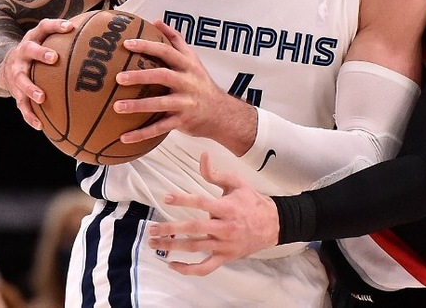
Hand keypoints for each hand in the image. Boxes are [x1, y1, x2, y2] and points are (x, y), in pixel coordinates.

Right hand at [0, 17, 71, 128]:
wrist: (8, 64)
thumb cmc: (39, 52)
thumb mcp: (48, 40)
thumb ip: (69, 39)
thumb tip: (102, 38)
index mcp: (34, 38)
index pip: (44, 27)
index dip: (56, 26)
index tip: (70, 27)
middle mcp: (23, 53)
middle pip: (29, 49)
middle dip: (40, 53)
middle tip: (53, 58)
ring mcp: (16, 71)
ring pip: (21, 79)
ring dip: (30, 88)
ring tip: (42, 97)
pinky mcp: (14, 90)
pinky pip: (20, 103)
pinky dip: (29, 115)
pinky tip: (40, 125)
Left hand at [113, 21, 256, 153]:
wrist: (221, 113)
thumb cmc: (201, 83)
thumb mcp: (193, 59)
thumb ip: (175, 40)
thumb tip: (157, 21)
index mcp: (187, 66)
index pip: (166, 51)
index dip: (146, 46)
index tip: (126, 44)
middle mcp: (187, 82)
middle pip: (162, 76)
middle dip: (140, 76)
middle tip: (119, 78)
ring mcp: (185, 103)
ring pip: (160, 104)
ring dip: (138, 106)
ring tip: (117, 107)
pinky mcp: (182, 121)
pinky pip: (160, 128)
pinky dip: (142, 133)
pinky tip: (124, 137)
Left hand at [147, 152, 279, 275]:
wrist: (273, 225)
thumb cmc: (252, 202)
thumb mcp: (237, 183)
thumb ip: (216, 173)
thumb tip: (202, 156)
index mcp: (227, 207)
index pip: (201, 202)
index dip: (183, 199)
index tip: (166, 197)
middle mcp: (225, 227)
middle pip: (194, 228)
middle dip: (171, 228)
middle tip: (152, 228)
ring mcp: (225, 245)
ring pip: (195, 248)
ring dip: (172, 247)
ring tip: (154, 243)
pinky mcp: (225, 257)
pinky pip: (205, 268)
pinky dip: (188, 269)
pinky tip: (172, 265)